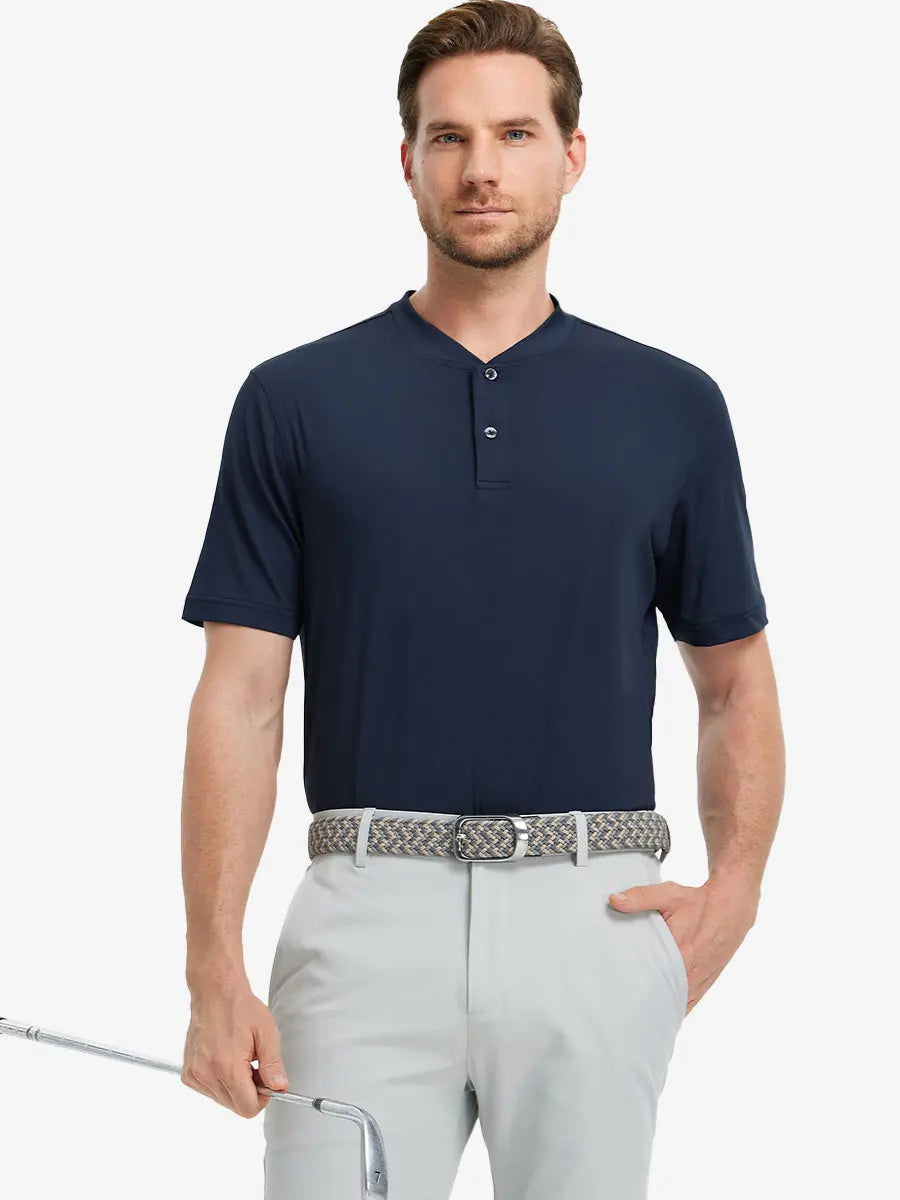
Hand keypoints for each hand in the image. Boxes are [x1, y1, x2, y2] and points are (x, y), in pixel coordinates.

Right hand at [181, 986, 288, 1117]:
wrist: (215, 993)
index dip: (262, 1098)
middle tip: (252, 1064)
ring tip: (238, 1058)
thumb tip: (280, 1088)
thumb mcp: (266, 1033)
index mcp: (227, 1067)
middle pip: (235, 1106)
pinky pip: (209, 1091)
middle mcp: (207, 1075)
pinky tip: (224, 1059)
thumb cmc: (239, 1008)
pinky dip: (220, 1081)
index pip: (247, 1108)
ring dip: (234, 1086)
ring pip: (222, 1100)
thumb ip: (273, 1065)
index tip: (265, 1082)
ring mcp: (195, 1075)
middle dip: (248, 1091)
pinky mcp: (188, 1073)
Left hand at [608, 872, 758, 1014]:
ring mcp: (700, 979)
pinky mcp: (706, 982)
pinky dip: (675, 1007)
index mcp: (680, 951)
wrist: (732, 907)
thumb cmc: (699, 902)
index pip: (653, 978)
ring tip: (637, 1012)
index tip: (619, 993)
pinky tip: (660, 1012)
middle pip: (662, 995)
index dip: (636, 987)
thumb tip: (614, 900)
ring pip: (676, 1002)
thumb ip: (641, 898)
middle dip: (644, 1000)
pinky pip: (688, 1002)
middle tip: (623, 1005)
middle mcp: (691, 971)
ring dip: (659, 1006)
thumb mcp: (669, 895)